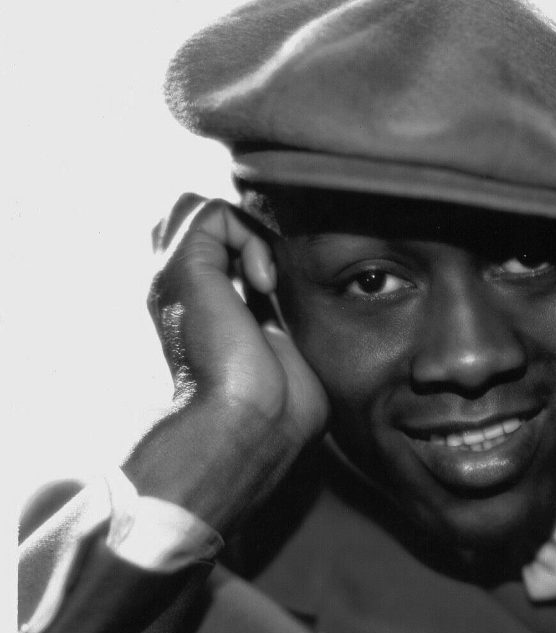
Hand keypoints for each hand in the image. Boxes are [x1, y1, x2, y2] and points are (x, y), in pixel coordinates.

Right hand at [124, 195, 328, 531]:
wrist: (251, 425)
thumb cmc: (278, 407)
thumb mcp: (285, 347)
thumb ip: (280, 311)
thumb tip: (303, 290)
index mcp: (199, 309)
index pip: (212, 247)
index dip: (252, 249)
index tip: (282, 290)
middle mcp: (179, 291)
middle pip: (191, 220)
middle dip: (240, 230)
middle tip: (272, 275)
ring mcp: (175, 279)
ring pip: (194, 207)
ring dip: (242, 230)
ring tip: (266, 278)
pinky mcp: (184, 270)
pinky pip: (211, 211)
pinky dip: (247, 237)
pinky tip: (264, 283)